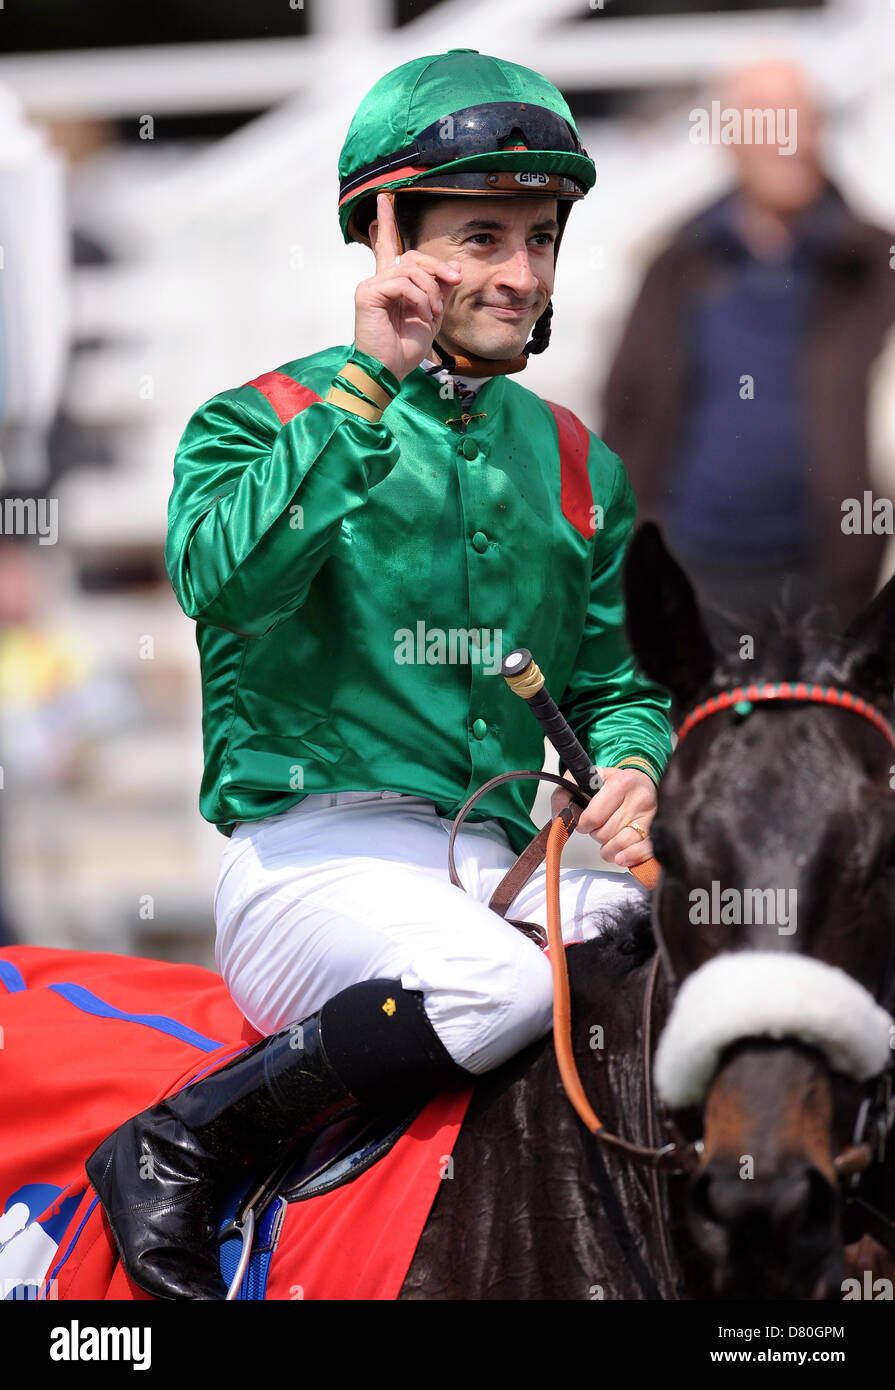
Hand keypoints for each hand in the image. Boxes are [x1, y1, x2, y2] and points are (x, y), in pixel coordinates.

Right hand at [354, 193, 461, 381]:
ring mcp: (371, 286)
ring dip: (431, 291)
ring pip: (411, 269)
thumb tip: (451, 266)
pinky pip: (402, 282)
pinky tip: (422, 314)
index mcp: (391, 285)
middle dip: (438, 268)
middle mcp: (379, 281)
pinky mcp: (367, 293)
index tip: (383, 199)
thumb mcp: (431, 315)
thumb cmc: (405, 349)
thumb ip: (439, 289)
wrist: (389, 371)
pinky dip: (419, 298)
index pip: (388, 247)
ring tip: (432, 313)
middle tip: (454, 283)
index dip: (386, 223)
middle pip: (413, 256)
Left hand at [550, 765, 656, 868]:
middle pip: (604, 833)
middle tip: (601, 825)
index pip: (593, 816)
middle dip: (597, 834)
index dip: (584, 823)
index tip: (586, 821)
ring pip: (619, 846)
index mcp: (621, 782)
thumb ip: (565, 793)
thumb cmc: (614, 784)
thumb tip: (558, 816)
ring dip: (608, 848)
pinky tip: (621, 856)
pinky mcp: (656, 832)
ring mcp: (650, 816)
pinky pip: (641, 853)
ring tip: (609, 837)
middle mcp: (639, 798)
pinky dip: (628, 858)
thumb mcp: (586, 779)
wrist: (642, 783)